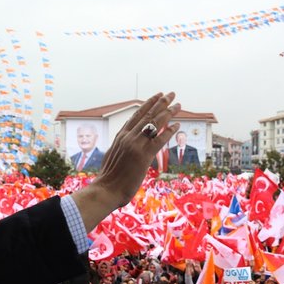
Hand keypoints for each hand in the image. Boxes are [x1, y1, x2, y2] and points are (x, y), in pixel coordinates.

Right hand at [71, 93, 180, 230]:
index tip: (157, 96)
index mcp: (121, 137)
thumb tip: (126, 143)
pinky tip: (177, 126)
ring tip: (178, 105)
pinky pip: (159, 140)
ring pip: (154, 124)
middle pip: (147, 115)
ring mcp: (135, 146)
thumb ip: (121, 146)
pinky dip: (169, 132)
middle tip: (171, 94)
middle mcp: (128, 138)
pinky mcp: (143, 157)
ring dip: (168, 113)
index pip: (136, 116)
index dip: (148, 105)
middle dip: (160, 103)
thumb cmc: (109, 178)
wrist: (106, 190)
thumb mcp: (112, 156)